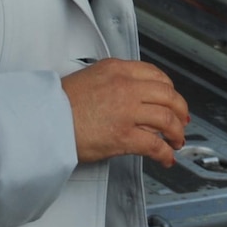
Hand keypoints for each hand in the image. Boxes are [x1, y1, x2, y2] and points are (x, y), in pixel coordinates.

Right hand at [63, 58, 189, 167]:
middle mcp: (126, 86)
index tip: (172, 99)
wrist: (44, 120)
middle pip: (168, 96)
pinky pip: (155, 145)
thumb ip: (113, 81)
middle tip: (182, 121)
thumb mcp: (90, 77)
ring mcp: (127, 111)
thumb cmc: (58, 103)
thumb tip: (129, 94)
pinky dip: (165, 153)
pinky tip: (166, 158)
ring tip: (176, 141)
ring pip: (167, 119)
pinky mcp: (124, 136)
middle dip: (180, 110)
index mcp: (117, 69)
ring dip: (177, 133)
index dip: (170, 90)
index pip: (156, 75)